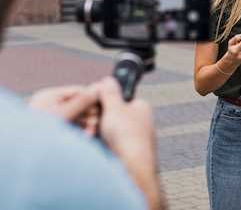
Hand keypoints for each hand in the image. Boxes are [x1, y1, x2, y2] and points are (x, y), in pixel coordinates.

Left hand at [29, 85, 99, 135]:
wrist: (24, 151)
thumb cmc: (38, 131)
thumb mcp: (63, 113)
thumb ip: (82, 100)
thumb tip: (99, 87)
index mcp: (49, 96)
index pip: (78, 91)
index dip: (93, 96)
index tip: (106, 103)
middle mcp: (50, 105)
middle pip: (79, 104)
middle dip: (90, 113)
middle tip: (100, 122)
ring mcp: (52, 119)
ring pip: (77, 118)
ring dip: (87, 124)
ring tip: (93, 132)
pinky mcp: (55, 132)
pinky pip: (72, 128)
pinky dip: (80, 132)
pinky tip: (87, 137)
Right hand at [96, 77, 160, 209]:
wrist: (133, 168)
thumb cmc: (127, 136)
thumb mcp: (115, 108)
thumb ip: (110, 93)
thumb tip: (108, 79)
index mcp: (141, 107)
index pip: (119, 99)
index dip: (104, 101)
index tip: (93, 104)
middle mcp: (141, 122)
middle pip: (112, 115)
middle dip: (98, 118)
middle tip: (91, 123)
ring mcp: (134, 138)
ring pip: (108, 131)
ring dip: (97, 132)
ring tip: (92, 135)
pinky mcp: (127, 152)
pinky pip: (109, 145)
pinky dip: (100, 145)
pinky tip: (96, 147)